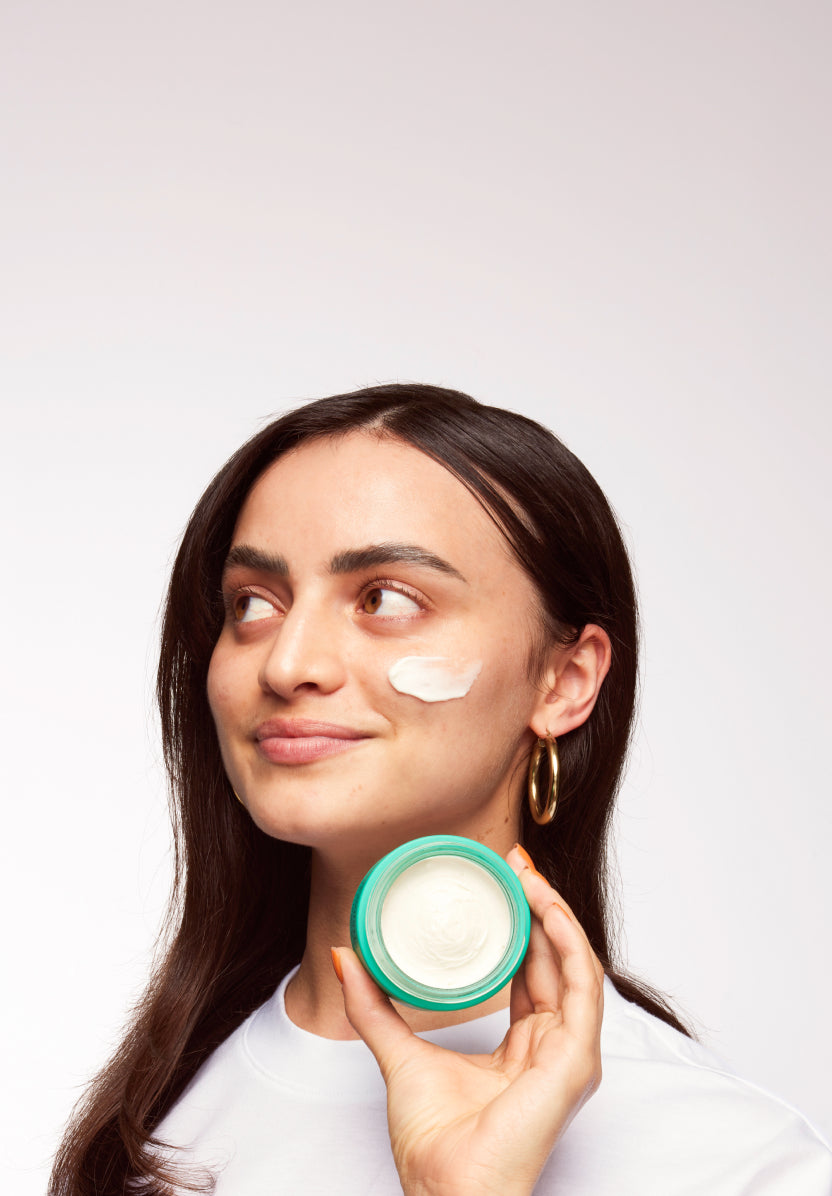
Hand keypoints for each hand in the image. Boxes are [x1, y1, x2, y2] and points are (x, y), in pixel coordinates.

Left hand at [333, 845, 603, 1195]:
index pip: (532, 970)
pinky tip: (547, 910)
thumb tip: (347, 956)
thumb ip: (374, 1007)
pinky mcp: (575, 1062)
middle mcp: (554, 1047)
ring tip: (526, 875)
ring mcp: (570, 1055)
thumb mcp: (399, 1053)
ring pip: (574, 965)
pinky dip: (569, 943)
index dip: (521, 921)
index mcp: (525, 1047)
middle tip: (513, 861)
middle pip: (555, 959)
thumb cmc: (434, 1144)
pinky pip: (582, 988)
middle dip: (538, 904)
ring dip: (554, 913)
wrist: (444, 1191)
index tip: (502, 877)